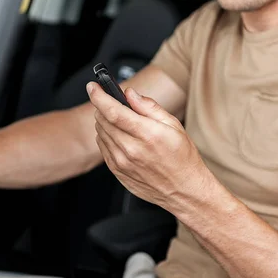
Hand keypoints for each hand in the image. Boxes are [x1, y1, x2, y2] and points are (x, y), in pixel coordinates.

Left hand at [86, 82, 214, 214]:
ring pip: (100, 133)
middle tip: (115, 104)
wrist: (184, 190)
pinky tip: (121, 138)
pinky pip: (103, 148)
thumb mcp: (173, 125)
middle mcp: (131, 149)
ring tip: (122, 123)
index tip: (93, 87)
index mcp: (147, 134)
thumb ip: (149, 107)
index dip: (99, 96)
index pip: (113, 111)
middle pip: (103, 120)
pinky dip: (107, 137)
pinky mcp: (117, 172)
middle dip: (104, 107)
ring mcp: (122, 163)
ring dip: (105, 122)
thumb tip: (130, 94)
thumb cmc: (182, 158)